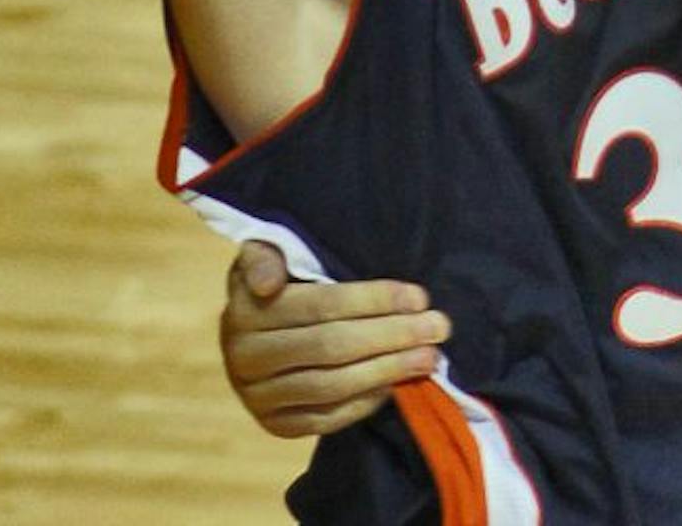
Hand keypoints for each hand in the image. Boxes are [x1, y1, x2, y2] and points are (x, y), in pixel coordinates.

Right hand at [219, 241, 452, 438]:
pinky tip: (396, 384)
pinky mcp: (276, 425)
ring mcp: (258, 398)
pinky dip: (366, 402)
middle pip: (332, 347)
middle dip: (392, 335)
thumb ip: (267, 256)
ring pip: (332, 386)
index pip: (320, 306)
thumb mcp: (267, 255)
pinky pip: (327, 418)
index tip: (418, 296)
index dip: (373, 301)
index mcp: (243, 310)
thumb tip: (267, 283)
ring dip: (388, 370)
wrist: (255, 335)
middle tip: (438, 327)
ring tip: (429, 356)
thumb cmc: (278, 284)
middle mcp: (244, 359)